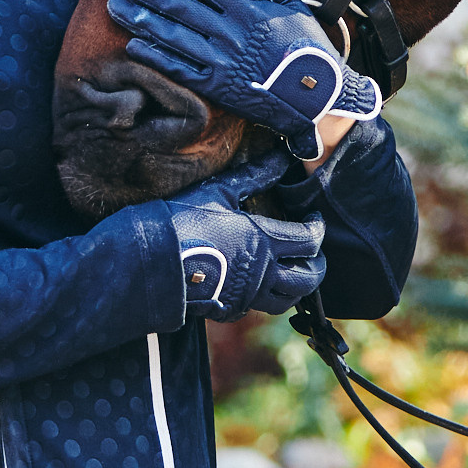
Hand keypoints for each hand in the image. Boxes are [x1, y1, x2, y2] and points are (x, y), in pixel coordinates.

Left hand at [102, 0, 382, 160]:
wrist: (317, 96)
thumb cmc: (305, 44)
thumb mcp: (288, 3)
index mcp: (246, 8)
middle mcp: (229, 33)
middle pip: (176, 5)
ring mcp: (220, 62)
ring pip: (172, 37)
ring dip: (139, 20)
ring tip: (113, 5)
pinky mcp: (216, 88)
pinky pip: (180, 70)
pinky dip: (155, 58)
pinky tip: (133, 46)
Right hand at [150, 155, 327, 321]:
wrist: (150, 261)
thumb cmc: (182, 221)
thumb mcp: (219, 192)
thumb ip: (254, 176)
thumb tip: (280, 157)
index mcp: (263, 242)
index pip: (309, 240)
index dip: (318, 229)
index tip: (313, 220)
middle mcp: (261, 274)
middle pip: (308, 279)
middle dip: (316, 265)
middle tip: (311, 252)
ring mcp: (246, 296)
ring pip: (286, 301)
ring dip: (295, 288)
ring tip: (290, 273)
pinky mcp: (228, 310)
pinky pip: (256, 308)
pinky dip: (263, 298)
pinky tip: (256, 285)